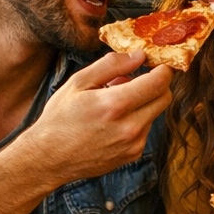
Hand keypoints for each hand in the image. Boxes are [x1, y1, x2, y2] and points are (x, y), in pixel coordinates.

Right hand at [15, 51, 171, 184]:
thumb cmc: (59, 118)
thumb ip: (111, 65)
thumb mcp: (78, 83)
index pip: (159, 82)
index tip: (156, 63)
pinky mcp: (132, 154)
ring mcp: (133, 144)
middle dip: (156, 85)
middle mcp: (130, 127)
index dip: (162, 69)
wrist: (49, 158)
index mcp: (115, 105)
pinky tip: (113, 120)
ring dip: (143, 103)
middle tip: (136, 79)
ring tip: (114, 102)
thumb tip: (139, 55)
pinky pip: (145, 129)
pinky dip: (136, 120)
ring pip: (154, 113)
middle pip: (164, 98)